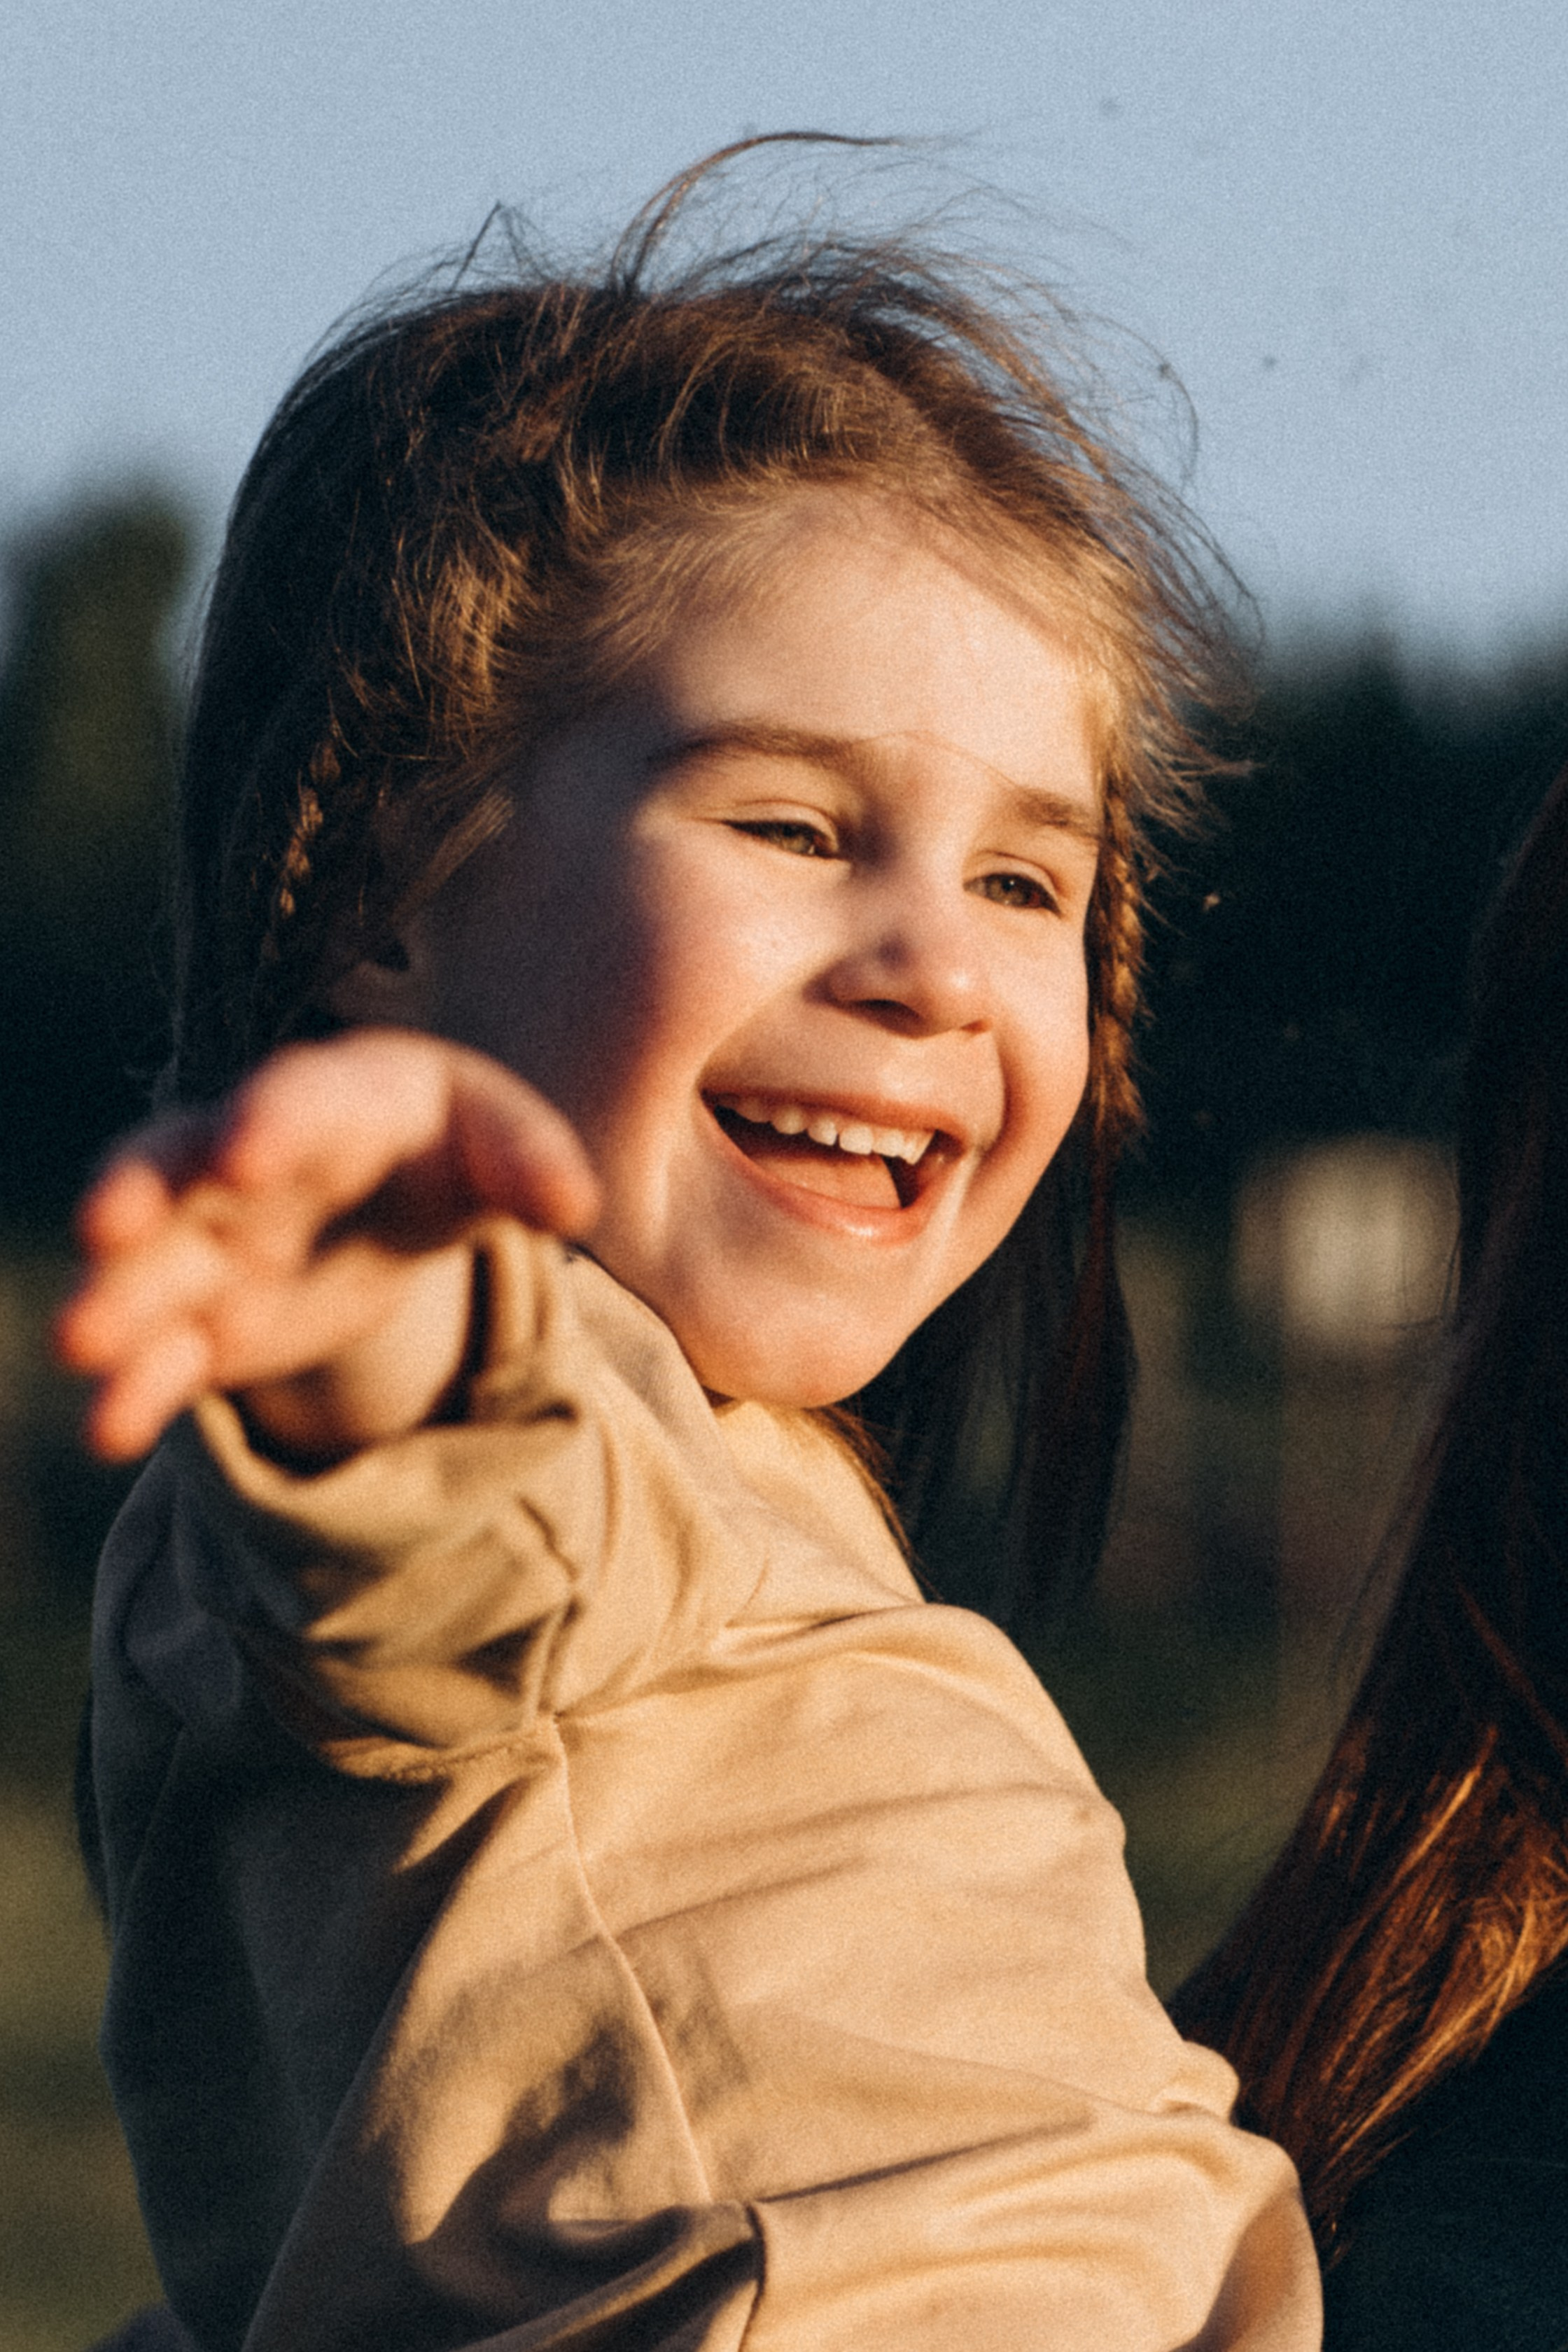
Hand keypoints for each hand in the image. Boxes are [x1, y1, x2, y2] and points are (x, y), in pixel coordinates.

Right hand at [55, 1031, 599, 1462]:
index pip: (303, 1103)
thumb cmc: (452, 1147)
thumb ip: (532, 1164)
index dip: (272, 1121)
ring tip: (76, 1345)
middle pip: (186, 1167)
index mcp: (341, 1102)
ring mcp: (217, 1237)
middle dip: (141, 1193)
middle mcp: (253, 1160)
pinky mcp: (206, 1315)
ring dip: (114, 1298)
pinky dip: (136, 1387)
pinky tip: (109, 1429)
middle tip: (103, 1227)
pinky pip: (163, 1349)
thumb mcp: (502, 1143)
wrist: (397, 1190)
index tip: (245, 1154)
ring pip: (152, 1263)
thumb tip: (574, 1208)